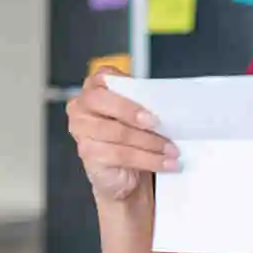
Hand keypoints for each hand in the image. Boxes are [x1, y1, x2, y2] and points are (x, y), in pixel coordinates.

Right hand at [66, 66, 178, 201]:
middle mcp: (81, 108)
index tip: (148, 97)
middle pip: (102, 102)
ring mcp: (82, 133)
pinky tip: (164, 162)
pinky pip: (121, 155)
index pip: (104, 77)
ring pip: (117, 132)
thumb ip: (144, 102)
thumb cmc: (133, 137)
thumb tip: (166, 103)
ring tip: (171, 149)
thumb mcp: (139, 114)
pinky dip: (148, 159)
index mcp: (94, 88)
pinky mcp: (89, 157)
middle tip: (157, 123)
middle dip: (132, 112)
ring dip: (149, 142)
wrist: (127, 174)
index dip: (124, 85)